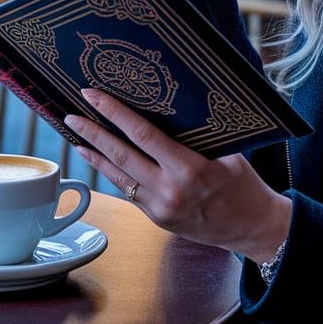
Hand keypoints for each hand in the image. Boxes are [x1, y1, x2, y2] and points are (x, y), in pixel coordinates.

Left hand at [65, 90, 291, 264]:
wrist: (252, 228)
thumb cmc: (243, 183)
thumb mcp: (226, 151)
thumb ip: (195, 134)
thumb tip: (164, 107)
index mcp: (188, 168)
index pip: (142, 134)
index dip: (114, 113)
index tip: (94, 95)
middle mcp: (168, 190)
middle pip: (120, 155)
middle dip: (92, 132)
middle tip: (70, 114)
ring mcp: (159, 208)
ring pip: (119, 175)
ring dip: (94, 154)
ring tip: (75, 135)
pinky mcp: (157, 219)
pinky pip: (129, 190)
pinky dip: (113, 172)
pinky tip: (100, 159)